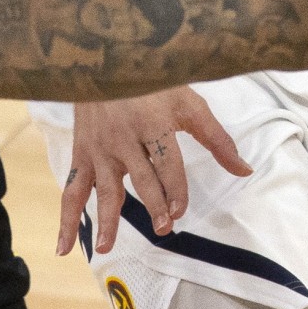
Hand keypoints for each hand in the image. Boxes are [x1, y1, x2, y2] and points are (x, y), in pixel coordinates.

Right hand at [56, 89, 252, 256]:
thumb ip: (217, 139)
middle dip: (153, 204)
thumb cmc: (153, 83)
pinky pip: (73, 190)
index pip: (167, 162)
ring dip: (107, 219)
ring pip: (105, 188)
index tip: (180, 210)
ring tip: (107, 247)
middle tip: (164, 228)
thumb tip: (244, 170)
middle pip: (141, 177)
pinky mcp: (83, 155)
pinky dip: (66, 219)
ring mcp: (101, 149)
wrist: (105, 61)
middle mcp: (125, 138)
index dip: (175, 187)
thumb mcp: (188, 103)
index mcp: (154, 123)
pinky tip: (63, 247)